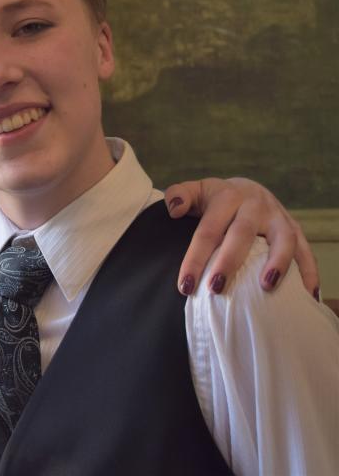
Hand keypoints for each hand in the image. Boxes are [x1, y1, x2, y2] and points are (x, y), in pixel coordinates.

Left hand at [163, 177, 318, 297]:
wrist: (247, 188)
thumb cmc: (215, 199)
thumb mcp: (195, 191)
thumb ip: (178, 196)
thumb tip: (174, 210)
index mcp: (227, 196)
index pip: (208, 230)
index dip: (195, 258)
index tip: (185, 286)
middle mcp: (255, 204)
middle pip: (242, 232)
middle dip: (229, 261)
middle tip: (216, 288)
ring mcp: (278, 216)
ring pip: (282, 238)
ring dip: (277, 263)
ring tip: (266, 287)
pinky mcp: (295, 228)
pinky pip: (306, 249)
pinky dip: (309, 271)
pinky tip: (308, 294)